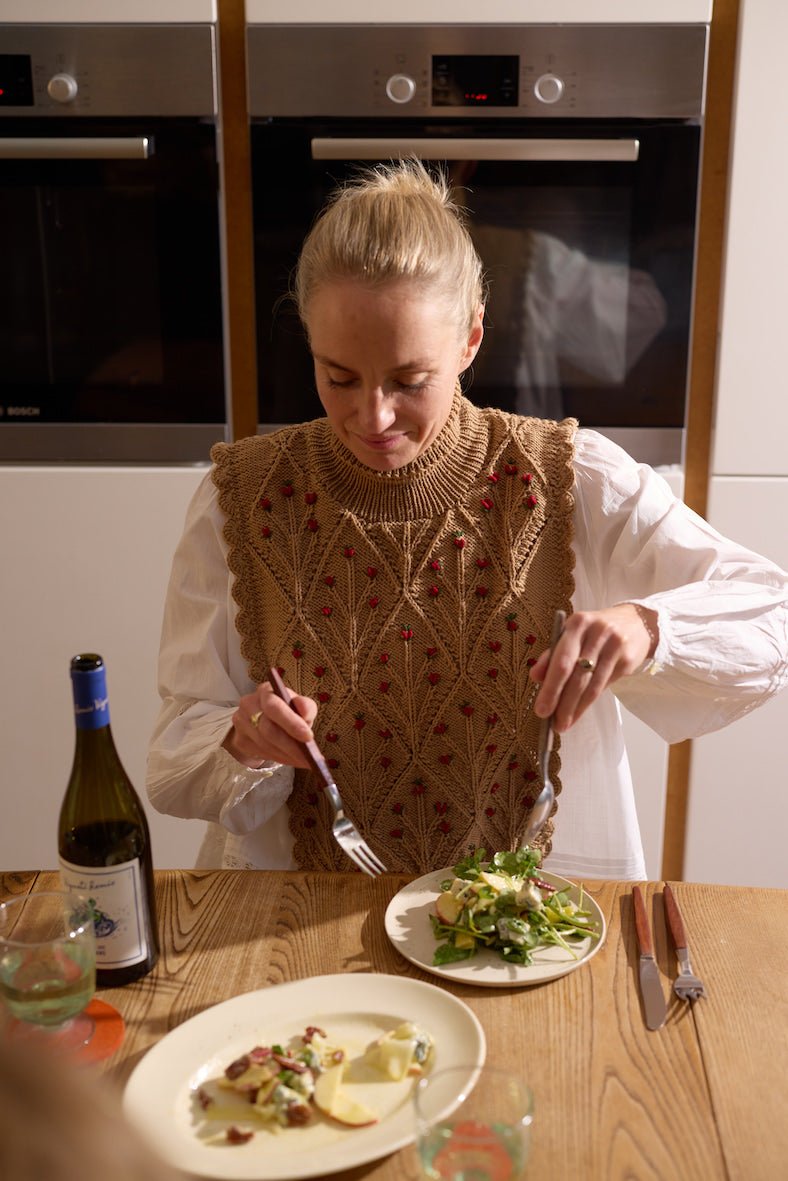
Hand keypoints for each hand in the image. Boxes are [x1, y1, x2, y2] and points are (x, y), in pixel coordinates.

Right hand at [223, 681, 317, 768]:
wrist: (261, 720)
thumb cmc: (284, 710)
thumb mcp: (298, 705)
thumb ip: (306, 706)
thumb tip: (305, 711)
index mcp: (265, 691)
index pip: (274, 707)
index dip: (291, 723)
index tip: (308, 737)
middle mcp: (249, 704)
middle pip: (268, 729)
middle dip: (291, 746)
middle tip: (309, 758)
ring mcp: (241, 723)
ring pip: (265, 744)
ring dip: (287, 755)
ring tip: (303, 761)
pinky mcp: (239, 740)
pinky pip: (261, 753)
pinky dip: (279, 758)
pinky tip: (291, 759)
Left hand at [528, 603, 656, 732]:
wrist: (636, 622)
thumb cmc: (595, 632)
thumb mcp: (573, 635)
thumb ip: (552, 654)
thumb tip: (535, 676)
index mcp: (578, 623)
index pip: (562, 660)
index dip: (551, 688)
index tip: (541, 709)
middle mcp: (597, 633)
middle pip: (577, 675)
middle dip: (563, 703)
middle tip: (554, 724)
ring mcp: (615, 646)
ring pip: (592, 685)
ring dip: (577, 708)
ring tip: (565, 723)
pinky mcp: (628, 660)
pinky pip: (604, 686)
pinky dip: (589, 702)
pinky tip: (580, 712)